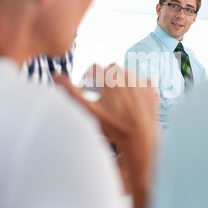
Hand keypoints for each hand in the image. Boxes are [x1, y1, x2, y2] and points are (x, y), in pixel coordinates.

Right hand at [53, 63, 157, 207]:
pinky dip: (136, 89)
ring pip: (126, 74)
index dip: (88, 78)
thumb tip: (55, 76)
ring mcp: (141, 81)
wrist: (140, 139)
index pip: (93, 68)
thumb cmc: (113, 125)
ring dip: (121, 83)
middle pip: (110, 69)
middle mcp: (126, 74)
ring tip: (118, 102)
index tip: (87, 88)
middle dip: (105, 80)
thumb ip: (71, 92)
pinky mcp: (151, 89)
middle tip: (102, 96)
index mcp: (109, 77)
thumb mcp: (89, 110)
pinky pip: (142, 82)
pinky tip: (132, 103)